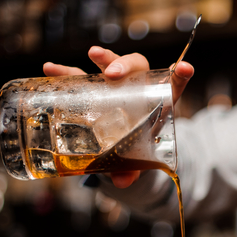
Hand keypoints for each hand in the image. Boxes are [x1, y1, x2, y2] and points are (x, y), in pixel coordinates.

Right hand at [42, 46, 193, 187]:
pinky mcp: (93, 88)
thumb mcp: (135, 160)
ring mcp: (114, 86)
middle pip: (138, 67)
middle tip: (113, 73)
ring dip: (103, 58)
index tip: (186, 68)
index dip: (180, 76)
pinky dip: (65, 72)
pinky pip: (80, 77)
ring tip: (92, 53)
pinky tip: (50, 69)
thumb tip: (124, 182)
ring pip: (111, 64)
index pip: (172, 86)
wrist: (118, 145)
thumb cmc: (133, 148)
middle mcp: (136, 89)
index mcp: (155, 104)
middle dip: (126, 65)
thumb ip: (131, 170)